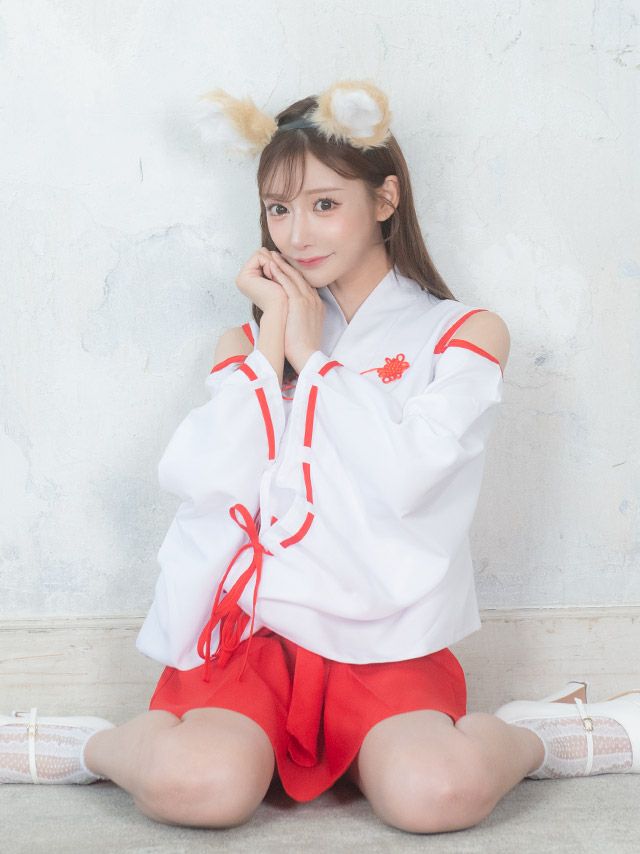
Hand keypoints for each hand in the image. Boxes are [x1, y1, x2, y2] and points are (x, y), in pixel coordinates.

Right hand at [235, 248, 288, 313]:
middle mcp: (244, 277)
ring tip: (274, 280)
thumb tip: (274, 253)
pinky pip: (259, 256)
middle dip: (273, 262)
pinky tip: (271, 278)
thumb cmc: (285, 297)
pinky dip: (269, 264)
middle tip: (275, 279)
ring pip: (261, 252)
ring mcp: (242, 277)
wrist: (282, 310)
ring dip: (272, 264)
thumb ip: (274, 264)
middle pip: (261, 252)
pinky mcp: (243, 277)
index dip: (275, 262)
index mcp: (251, 278)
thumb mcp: (279, 277)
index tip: (278, 277)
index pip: (264, 256)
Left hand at [266, 251, 324, 373]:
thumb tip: (291, 317)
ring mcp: (308, 299)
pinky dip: (279, 272)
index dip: (293, 274)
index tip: (284, 268)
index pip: (305, 284)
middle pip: (300, 277)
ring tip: (271, 256)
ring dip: (282, 264)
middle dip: (288, 265)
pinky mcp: (299, 302)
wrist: (307, 355)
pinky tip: (271, 265)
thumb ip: (301, 318)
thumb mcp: (305, 329)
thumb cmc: (303, 347)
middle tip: (277, 256)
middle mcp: (314, 299)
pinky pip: (288, 282)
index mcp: (317, 305)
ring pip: (294, 276)